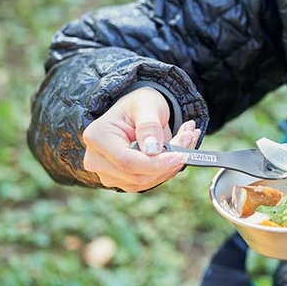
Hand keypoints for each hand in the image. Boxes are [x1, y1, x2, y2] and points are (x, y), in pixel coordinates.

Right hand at [81, 87, 200, 191]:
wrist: (138, 110)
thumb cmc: (140, 104)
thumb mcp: (146, 105)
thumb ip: (149, 126)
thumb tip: (153, 150)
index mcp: (97, 137)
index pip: (127, 161)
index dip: (156, 163)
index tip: (181, 155)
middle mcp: (97, 160)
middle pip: (137, 175)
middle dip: (169, 161)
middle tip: (190, 136)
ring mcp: (108, 174)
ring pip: (146, 182)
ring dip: (172, 164)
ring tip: (187, 137)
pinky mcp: (123, 181)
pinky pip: (150, 181)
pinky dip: (169, 168)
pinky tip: (179, 149)